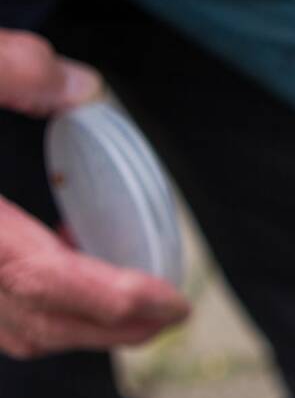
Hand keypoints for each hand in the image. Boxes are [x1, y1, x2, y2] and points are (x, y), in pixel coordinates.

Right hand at [0, 29, 188, 358]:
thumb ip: (4, 66)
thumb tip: (84, 86)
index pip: (41, 280)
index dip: (113, 299)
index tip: (173, 303)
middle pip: (33, 324)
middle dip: (110, 329)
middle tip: (168, 315)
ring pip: (5, 331)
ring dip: (73, 327)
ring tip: (129, 303)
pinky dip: (27, 310)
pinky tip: (53, 266)